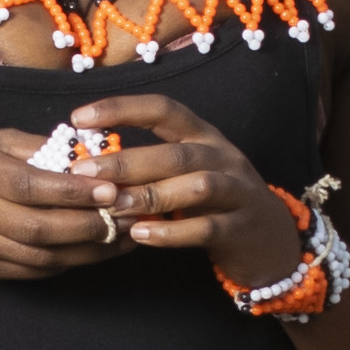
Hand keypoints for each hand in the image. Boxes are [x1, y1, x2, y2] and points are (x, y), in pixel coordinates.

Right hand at [0, 127, 151, 279]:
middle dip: (90, 226)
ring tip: (125, 237)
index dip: (72, 192)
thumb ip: (34, 148)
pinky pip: (34, 272)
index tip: (110, 188)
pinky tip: (97, 252)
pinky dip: (69, 263)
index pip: (29, 186)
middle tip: (129, 216)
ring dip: (88, 251)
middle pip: (40, 229)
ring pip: (42, 257)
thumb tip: (85, 152)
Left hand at [57, 90, 298, 280]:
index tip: (79, 117)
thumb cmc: (214, 202)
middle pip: (175, 152)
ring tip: (113, 207)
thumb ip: (148, 166)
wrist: (270, 241)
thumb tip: (89, 165)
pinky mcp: (241, 228)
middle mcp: (222, 157)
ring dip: (149, 195)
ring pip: (194, 186)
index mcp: (203, 136)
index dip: (121, 108)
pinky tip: (140, 235)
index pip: (163, 109)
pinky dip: (171, 232)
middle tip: (84, 173)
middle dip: (127, 161)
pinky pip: (205, 228)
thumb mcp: (185, 174)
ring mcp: (237, 191)